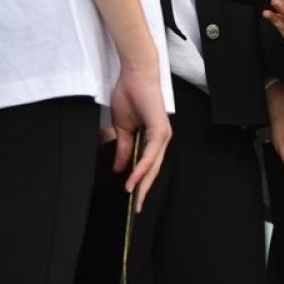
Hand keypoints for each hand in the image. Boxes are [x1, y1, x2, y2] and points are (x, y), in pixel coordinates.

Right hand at [107, 63, 172, 211]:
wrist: (135, 75)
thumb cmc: (129, 95)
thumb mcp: (122, 128)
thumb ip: (124, 148)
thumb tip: (121, 168)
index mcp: (152, 138)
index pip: (147, 165)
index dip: (139, 182)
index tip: (131, 199)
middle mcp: (161, 138)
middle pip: (153, 169)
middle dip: (144, 190)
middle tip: (136, 209)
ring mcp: (162, 134)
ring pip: (153, 164)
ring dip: (143, 182)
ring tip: (133, 198)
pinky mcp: (160, 128)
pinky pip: (151, 153)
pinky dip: (142, 167)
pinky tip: (133, 179)